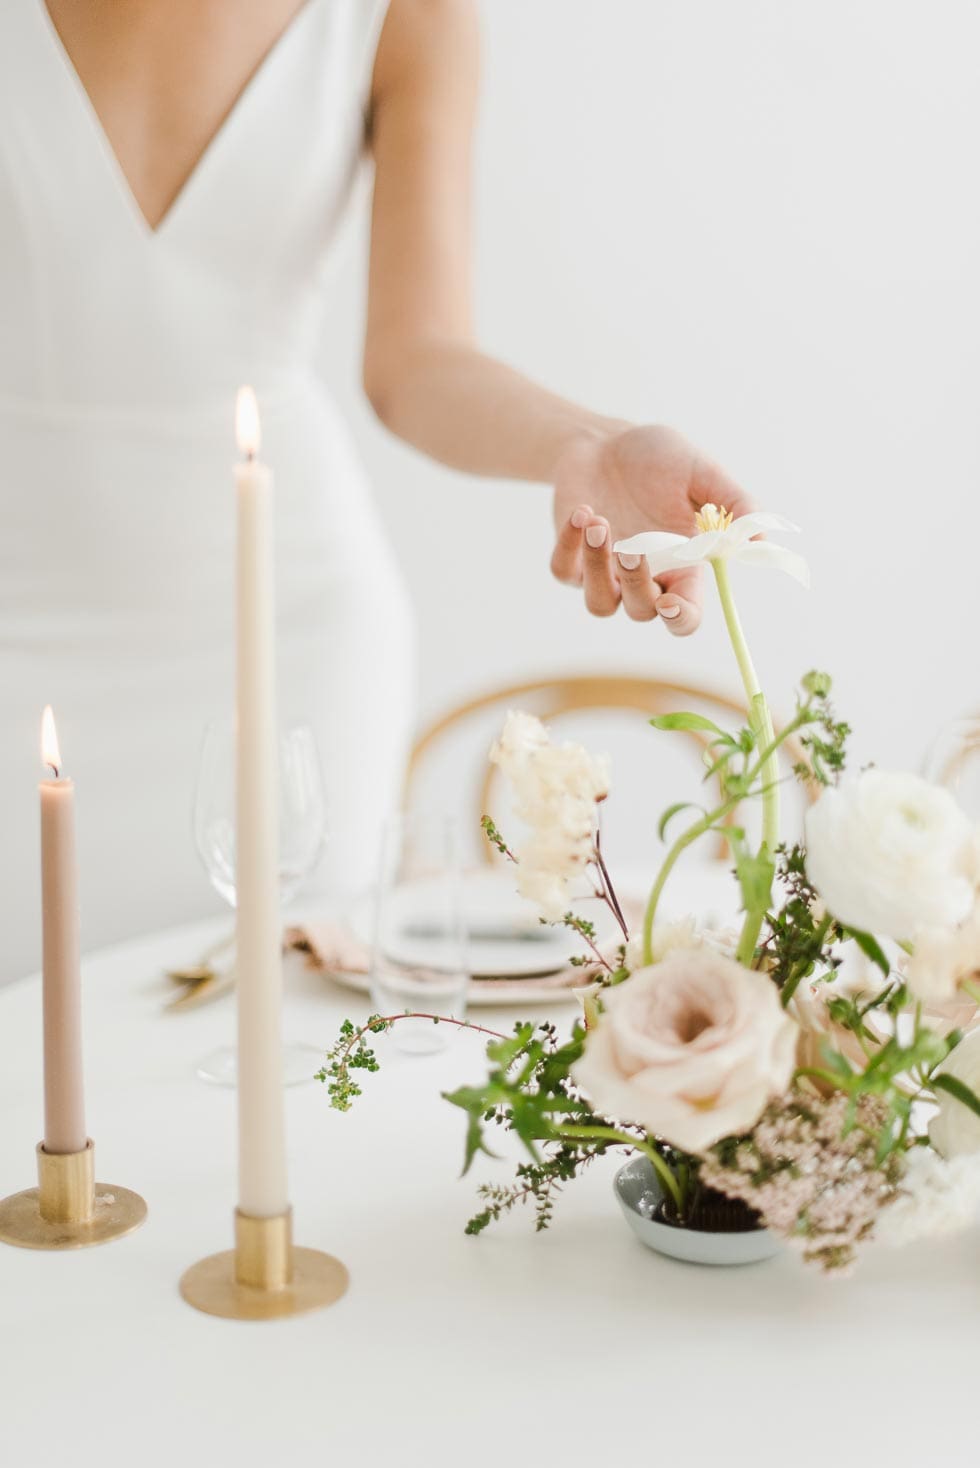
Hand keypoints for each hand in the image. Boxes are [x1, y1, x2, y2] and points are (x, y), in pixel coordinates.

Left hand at [551, 425, 754, 634]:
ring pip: (599, 603)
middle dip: (637, 584)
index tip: (670, 604)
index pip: (686, 615)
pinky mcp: (571, 560)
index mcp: (683, 567)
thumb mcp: (702, 473)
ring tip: (598, 522)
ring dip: (598, 569)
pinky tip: (582, 512)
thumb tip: (760, 539)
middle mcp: (646, 577)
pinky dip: (569, 545)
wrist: (606, 443)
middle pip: (642, 611)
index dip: (680, 619)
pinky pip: (564, 571)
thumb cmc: (660, 460)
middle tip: (631, 549)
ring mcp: (605, 573)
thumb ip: (733, 504)